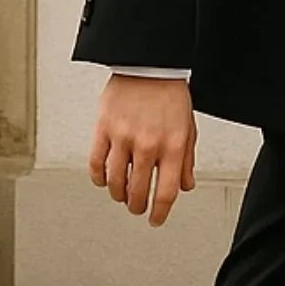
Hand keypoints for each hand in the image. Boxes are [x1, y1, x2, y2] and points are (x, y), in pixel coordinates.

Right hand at [89, 75, 196, 226]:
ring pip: (115, 182)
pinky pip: (96, 164)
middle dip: (137, 206)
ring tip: (121, 195)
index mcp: (173, 147)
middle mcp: (148, 145)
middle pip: (137, 192)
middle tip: (136, 208)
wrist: (149, 65)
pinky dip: (99, 178)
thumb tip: (184, 186)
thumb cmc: (170, 96)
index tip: (155, 220)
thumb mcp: (188, 129)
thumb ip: (186, 161)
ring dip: (118, 195)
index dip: (159, 212)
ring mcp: (123, 138)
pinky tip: (104, 180)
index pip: (165, 193)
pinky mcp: (103, 129)